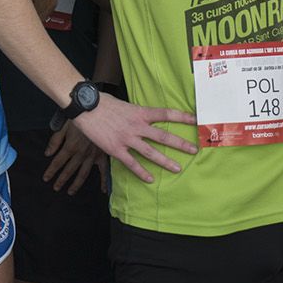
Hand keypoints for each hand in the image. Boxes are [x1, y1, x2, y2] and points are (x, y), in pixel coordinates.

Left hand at [44, 119, 105, 194]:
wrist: (96, 109)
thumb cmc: (79, 115)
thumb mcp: (63, 126)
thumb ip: (55, 141)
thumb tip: (47, 154)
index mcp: (70, 146)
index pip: (57, 162)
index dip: (51, 171)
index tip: (46, 178)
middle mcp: (81, 154)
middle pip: (69, 170)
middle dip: (61, 180)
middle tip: (56, 188)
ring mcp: (92, 156)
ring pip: (83, 173)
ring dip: (76, 184)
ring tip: (70, 191)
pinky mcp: (103, 154)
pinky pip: (104, 170)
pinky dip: (105, 180)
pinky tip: (103, 190)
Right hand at [71, 94, 196, 183]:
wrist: (85, 107)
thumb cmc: (103, 102)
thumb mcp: (124, 104)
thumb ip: (135, 112)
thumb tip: (144, 117)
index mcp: (140, 112)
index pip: (166, 113)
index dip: (182, 116)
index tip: (196, 119)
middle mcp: (137, 126)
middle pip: (163, 136)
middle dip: (180, 144)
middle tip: (194, 150)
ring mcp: (127, 138)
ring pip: (151, 152)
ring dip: (165, 161)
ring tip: (177, 168)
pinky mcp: (116, 149)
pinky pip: (132, 163)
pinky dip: (141, 172)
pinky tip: (150, 179)